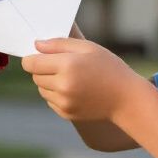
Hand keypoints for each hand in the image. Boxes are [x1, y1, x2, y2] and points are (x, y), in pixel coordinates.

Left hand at [21, 38, 142, 121]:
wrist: (126, 99)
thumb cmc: (109, 68)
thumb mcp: (88, 48)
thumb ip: (60, 44)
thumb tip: (37, 45)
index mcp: (67, 66)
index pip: (31, 63)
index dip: (32, 58)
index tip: (38, 55)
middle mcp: (63, 86)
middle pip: (35, 76)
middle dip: (42, 69)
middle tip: (61, 65)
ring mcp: (64, 102)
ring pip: (41, 89)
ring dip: (49, 82)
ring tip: (70, 77)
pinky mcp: (66, 113)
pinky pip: (50, 100)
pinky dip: (56, 94)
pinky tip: (75, 89)